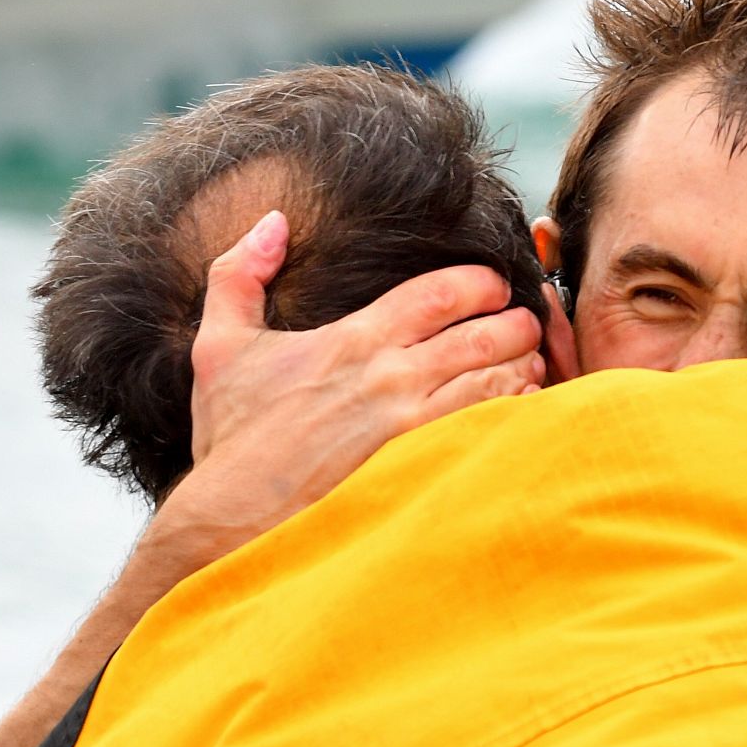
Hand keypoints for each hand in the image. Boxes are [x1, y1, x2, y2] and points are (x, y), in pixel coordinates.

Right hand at [165, 210, 548, 561]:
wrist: (230, 524)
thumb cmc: (233, 440)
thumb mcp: (218, 346)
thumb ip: (239, 274)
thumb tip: (273, 221)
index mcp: (355, 341)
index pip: (443, 292)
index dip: (482, 282)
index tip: (493, 288)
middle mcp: (390, 379)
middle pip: (486, 333)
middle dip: (517, 322)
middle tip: (524, 323)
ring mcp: (413, 428)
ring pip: (499, 381)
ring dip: (523, 366)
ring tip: (528, 363)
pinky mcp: (425, 470)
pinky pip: (493, 431)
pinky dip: (516, 413)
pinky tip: (519, 409)